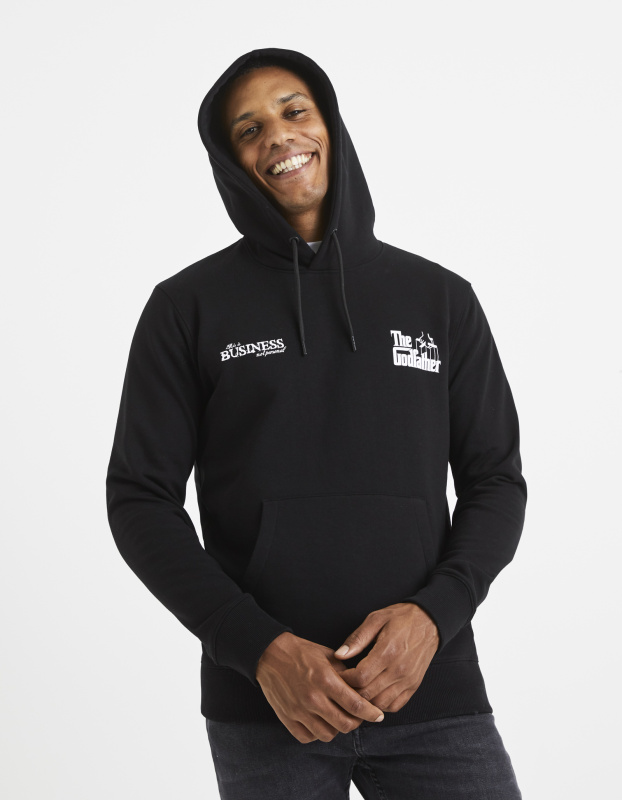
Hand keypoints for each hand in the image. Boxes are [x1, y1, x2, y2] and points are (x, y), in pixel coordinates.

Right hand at [255, 631, 385, 742]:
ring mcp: (299, 711)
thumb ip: (345, 672)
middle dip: (356, 722)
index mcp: (325, 680)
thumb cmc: (301, 652)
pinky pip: (308, 738)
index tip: (378, 715)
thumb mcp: (327, 655)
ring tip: (336, 717)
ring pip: (328, 735)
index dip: (371, 713)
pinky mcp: (287, 719)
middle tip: (357, 716)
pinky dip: (316, 733)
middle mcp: (313, 698)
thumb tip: (361, 687)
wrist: (269, 655)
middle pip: (345, 724)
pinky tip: (319, 721)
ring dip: (336, 728)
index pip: (355, 704)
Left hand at [333, 603, 439, 713]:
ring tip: (358, 690)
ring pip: (380, 704)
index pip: (360, 677)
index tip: (339, 673)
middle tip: (344, 684)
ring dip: (366, 701)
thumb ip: (357, 638)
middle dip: (352, 692)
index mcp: (388, 651)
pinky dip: (382, 705)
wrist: (429, 622)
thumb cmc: (401, 618)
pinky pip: (395, 706)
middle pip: (368, 694)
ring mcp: (408, 680)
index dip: (345, 679)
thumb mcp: (376, 619)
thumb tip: (339, 655)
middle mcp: (399, 669)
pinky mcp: (414, 686)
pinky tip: (374, 694)